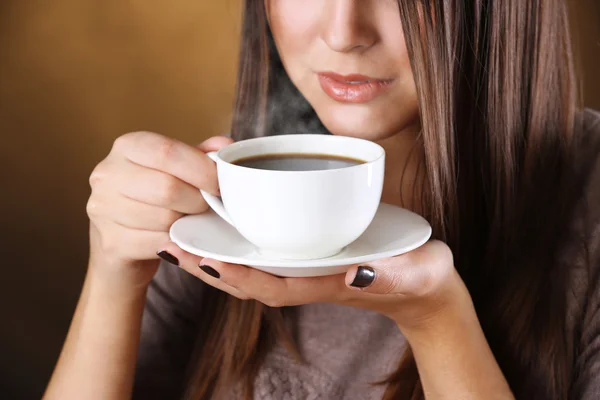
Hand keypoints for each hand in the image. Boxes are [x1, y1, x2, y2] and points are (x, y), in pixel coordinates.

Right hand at [86, 131, 231, 289]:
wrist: (122, 243)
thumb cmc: (155, 198)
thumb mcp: (176, 169)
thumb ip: (200, 156)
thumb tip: (226, 146)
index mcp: (128, 146)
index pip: (168, 152)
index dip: (202, 169)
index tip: (220, 184)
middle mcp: (108, 174)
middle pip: (167, 188)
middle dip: (198, 201)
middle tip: (208, 207)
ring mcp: (103, 209)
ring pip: (165, 219)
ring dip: (188, 224)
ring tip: (191, 221)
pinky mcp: (111, 242)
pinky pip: (159, 243)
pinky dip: (177, 244)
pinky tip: (178, 239)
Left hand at [160, 239, 467, 331]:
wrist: (426, 287)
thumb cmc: (421, 280)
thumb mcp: (414, 274)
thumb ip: (392, 274)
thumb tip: (358, 272)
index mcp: (326, 285)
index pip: (272, 286)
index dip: (238, 276)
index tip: (208, 259)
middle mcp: (309, 278)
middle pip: (249, 278)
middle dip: (210, 265)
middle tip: (173, 243)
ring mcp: (307, 268)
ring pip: (253, 265)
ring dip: (217, 252)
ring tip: (182, 234)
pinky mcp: (311, 255)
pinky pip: (268, 251)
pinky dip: (242, 240)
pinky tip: (224, 223)